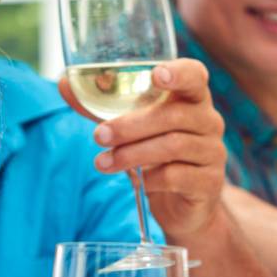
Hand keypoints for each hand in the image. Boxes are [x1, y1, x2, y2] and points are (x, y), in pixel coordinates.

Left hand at [60, 58, 227, 235]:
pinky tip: (137, 181)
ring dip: (132, 154)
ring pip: (173, 146)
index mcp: (191, 98)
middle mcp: (208, 120)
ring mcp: (212, 151)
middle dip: (131, 125)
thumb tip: (64, 83)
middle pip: (174, 115)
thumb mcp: (129, 127)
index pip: (195, 76)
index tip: (156, 75)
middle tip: (99, 136)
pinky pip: (177, 176)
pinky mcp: (209, 182)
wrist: (184, 204)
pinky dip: (151, 178)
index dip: (179, 73)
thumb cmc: (155, 152)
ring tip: (102, 162)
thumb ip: (101, 105)